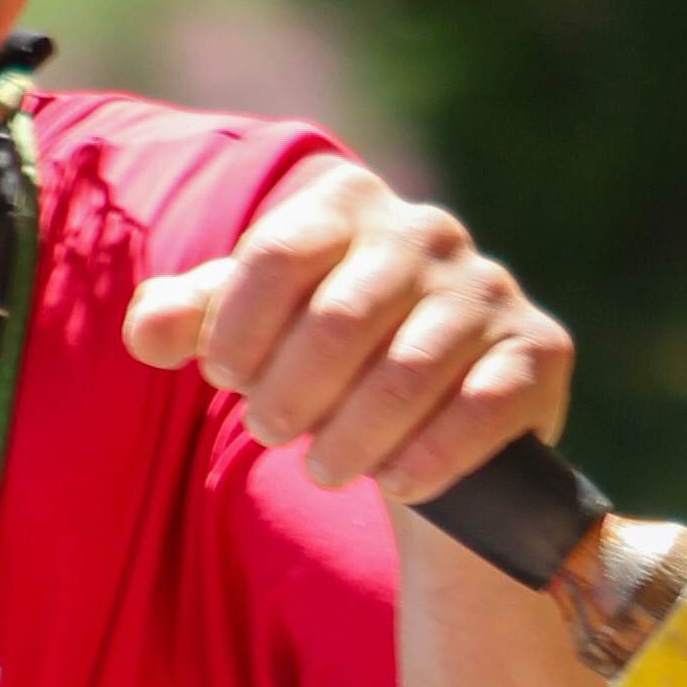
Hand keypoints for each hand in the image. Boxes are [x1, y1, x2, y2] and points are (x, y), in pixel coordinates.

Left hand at [123, 161, 572, 500]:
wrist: (428, 424)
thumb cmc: (319, 365)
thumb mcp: (245, 337)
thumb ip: (186, 321)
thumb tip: (146, 332)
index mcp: (347, 202)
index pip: (276, 254)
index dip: (238, 329)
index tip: (223, 378)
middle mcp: (427, 231)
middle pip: (339, 318)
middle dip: (291, 393)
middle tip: (270, 433)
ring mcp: (489, 289)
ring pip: (407, 373)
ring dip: (351, 438)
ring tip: (324, 468)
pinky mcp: (540, 350)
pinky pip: (481, 408)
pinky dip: (429, 457)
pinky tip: (398, 483)